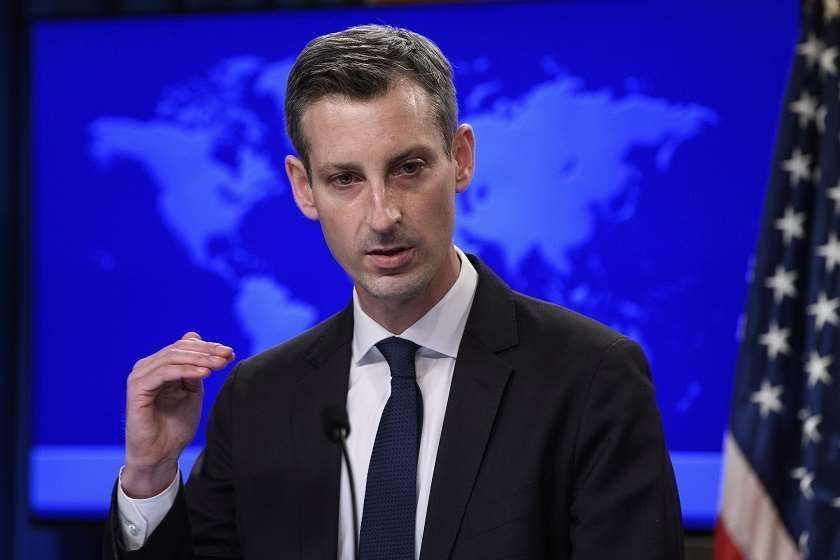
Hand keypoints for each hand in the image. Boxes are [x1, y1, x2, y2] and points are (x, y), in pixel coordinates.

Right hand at [121, 332, 233, 497]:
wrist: (160, 455)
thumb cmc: (175, 426)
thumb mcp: (192, 391)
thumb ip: (196, 368)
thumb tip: (198, 337)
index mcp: (160, 366)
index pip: (185, 346)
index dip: (209, 347)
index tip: (230, 353)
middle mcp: (147, 367)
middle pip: (180, 349)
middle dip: (207, 351)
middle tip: (227, 356)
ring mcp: (140, 376)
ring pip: (173, 357)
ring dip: (200, 359)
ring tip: (219, 365)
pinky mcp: (137, 388)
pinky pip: (164, 372)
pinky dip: (186, 370)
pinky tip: (204, 373)